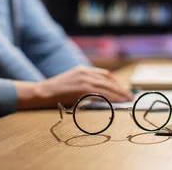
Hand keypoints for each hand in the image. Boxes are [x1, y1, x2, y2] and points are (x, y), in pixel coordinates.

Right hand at [15, 66, 133, 109]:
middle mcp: (85, 73)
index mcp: (83, 70)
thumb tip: (98, 94)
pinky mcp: (83, 89)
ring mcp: (84, 80)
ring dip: (119, 94)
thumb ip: (83, 84)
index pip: (104, 75)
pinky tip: (116, 102)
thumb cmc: (55, 91)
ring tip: (127, 99)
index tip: (122, 89)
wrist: (41, 92)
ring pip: (107, 87)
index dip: (115, 82)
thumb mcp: (71, 82)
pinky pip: (100, 93)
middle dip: (120, 88)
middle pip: (108, 80)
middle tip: (129, 96)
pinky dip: (110, 98)